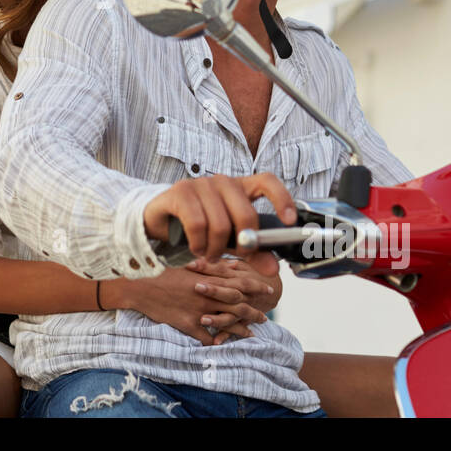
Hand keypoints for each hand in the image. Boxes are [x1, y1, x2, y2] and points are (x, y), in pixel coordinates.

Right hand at [114, 266, 273, 346]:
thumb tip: (230, 265)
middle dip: (254, 311)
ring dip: (241, 329)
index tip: (269, 290)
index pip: (239, 284)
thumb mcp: (187, 265)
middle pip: (238, 306)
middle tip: (265, 316)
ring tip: (252, 334)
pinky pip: (205, 338)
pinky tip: (223, 345)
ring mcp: (197, 312)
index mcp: (208, 279)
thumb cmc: (162, 272)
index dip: (256, 287)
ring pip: (226, 323)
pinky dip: (215, 342)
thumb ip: (210, 267)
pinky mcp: (187, 325)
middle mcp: (206, 296)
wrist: (139, 286)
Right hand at [143, 173, 294, 269]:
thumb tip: (273, 269)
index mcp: (241, 187)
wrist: (161, 220)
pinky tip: (196, 249)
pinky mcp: (181, 192)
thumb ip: (253, 252)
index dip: (282, 199)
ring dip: (215, 249)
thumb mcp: (230, 241)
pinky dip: (199, 244)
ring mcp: (201, 184)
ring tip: (209, 255)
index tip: (289, 221)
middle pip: (246, 214)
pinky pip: (197, 223)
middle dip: (243, 244)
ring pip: (220, 224)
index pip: (268, 182)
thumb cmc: (201, 227)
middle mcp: (223, 181)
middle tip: (234, 256)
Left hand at [186, 257, 282, 331]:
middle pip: (228, 293)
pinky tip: (215, 342)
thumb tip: (207, 255)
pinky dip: (225, 336)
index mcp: (239, 278)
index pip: (222, 271)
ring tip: (203, 320)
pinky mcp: (242, 322)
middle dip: (213, 291)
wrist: (272, 290)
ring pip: (231, 315)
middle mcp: (241, 295)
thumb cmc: (250, 274)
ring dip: (218, 319)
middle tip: (197, 287)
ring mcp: (242, 310)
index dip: (207, 267)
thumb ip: (225, 263)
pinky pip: (234, 330)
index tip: (190, 265)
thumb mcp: (241, 264)